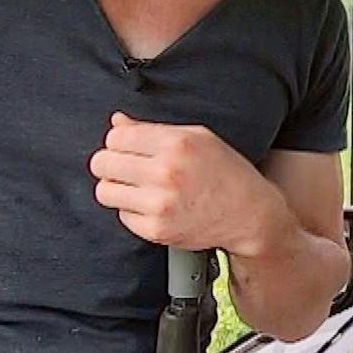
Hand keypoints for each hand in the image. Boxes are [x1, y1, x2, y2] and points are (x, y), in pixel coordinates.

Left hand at [89, 112, 294, 256]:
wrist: (250, 214)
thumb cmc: (227, 172)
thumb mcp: (199, 138)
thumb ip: (153, 129)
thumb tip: (117, 122)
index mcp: (177, 143)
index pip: (115, 136)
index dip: (119, 142)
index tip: (128, 148)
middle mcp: (166, 172)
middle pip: (102, 163)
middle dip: (110, 164)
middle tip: (126, 169)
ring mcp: (160, 204)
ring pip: (105, 191)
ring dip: (118, 188)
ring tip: (138, 188)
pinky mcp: (157, 230)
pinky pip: (122, 216)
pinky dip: (134, 211)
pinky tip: (154, 206)